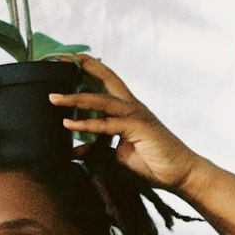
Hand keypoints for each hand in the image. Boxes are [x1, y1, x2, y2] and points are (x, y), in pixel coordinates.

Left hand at [50, 55, 199, 192]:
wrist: (181, 174)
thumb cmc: (154, 163)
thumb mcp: (118, 156)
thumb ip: (99, 149)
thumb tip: (76, 150)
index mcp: (128, 109)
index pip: (106, 83)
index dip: (88, 70)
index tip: (68, 62)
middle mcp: (132, 107)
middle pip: (106, 79)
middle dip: (83, 67)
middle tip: (60, 59)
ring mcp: (136, 116)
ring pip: (102, 100)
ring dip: (76, 98)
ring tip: (54, 98)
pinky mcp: (138, 129)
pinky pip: (108, 125)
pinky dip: (88, 124)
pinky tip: (69, 124)